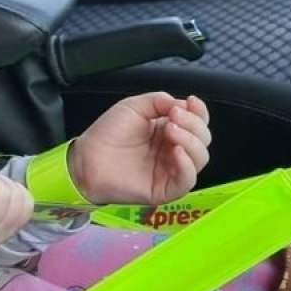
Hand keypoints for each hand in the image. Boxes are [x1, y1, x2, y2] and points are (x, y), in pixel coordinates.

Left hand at [68, 93, 210, 204]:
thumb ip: (159, 101)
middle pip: (203, 139)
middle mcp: (174, 150)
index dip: (199, 112)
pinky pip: (187, 180)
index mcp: (169, 130)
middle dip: (194, 124)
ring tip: (171, 130)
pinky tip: (176, 152)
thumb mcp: (134, 107)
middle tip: (174, 116)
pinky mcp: (165, 189)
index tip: (191, 102)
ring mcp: (171, 170)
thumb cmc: (107, 134)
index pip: (198, 122)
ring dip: (191, 141)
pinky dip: (187, 165)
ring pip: (200, 158)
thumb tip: (183, 103)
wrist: (87, 157)